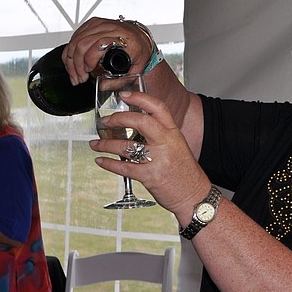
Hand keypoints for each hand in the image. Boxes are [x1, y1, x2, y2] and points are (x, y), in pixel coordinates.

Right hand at [64, 17, 153, 84]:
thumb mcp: (137, 68)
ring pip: (76, 40)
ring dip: (70, 59)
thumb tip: (102, 86)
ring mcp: (100, 24)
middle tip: (79, 78)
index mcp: (123, 39)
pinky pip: (75, 36)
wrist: (140, 36)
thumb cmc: (140, 50)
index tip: (88, 71)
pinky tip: (72, 62)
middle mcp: (110, 28)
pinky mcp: (93, 23)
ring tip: (75, 74)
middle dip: (76, 64)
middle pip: (83, 43)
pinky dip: (70, 51)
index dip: (89, 59)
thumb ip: (121, 79)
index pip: (99, 45)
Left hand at [89, 90, 209, 224]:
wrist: (195, 196)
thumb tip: (136, 126)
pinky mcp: (150, 177)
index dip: (139, 98)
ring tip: (96, 143)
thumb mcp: (178, 147)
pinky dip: (108, 163)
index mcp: (174, 133)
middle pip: (140, 121)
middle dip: (118, 119)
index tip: (124, 95)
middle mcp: (167, 143)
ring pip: (126, 146)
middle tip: (106, 122)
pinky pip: (123, 167)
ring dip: (106, 144)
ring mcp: (158, 160)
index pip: (158, 108)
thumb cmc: (185, 173)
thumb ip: (161, 136)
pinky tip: (101, 160)